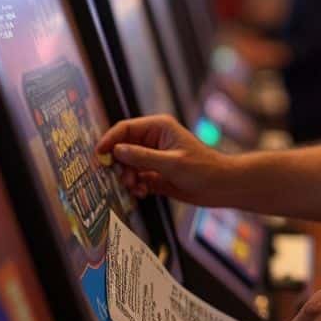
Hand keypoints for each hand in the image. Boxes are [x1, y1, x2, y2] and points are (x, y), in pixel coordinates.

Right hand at [94, 114, 230, 203]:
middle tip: (123, 178)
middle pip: (123, 148)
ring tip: (137, 187)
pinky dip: (136, 185)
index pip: (125, 128)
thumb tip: (116, 151)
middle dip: (120, 164)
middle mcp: (154, 140)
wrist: (221, 187)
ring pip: (127, 165)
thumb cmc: (203, 169)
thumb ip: (142, 157)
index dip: (109, 140)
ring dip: (127, 177)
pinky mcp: (155, 173)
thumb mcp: (171, 163)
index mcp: (158, 128)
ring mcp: (154, 157)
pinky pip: (136, 178)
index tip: (99, 155)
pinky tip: (143, 192)